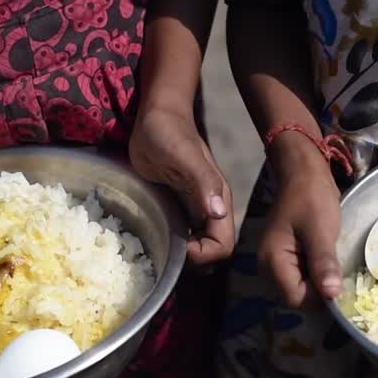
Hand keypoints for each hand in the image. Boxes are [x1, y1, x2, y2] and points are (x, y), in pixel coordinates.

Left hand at [129, 104, 233, 264]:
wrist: (156, 116)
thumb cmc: (168, 131)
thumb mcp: (183, 154)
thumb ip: (203, 180)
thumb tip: (219, 211)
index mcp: (217, 199)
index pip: (223, 245)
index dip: (204, 254)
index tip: (179, 247)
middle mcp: (210, 207)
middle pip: (212, 251)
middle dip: (194, 261)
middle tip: (166, 252)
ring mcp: (194, 208)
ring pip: (197, 246)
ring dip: (182, 256)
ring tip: (158, 250)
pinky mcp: (178, 206)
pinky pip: (181, 235)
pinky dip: (172, 245)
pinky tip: (154, 241)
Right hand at [258, 134, 342, 307]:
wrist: (303, 173)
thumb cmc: (311, 197)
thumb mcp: (321, 230)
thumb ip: (324, 263)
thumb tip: (332, 295)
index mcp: (272, 261)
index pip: (296, 298)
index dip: (319, 296)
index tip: (338, 283)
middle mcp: (268, 267)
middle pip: (297, 296)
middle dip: (319, 289)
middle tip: (338, 270)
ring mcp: (275, 263)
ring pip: (300, 288)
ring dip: (319, 281)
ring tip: (332, 262)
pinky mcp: (285, 258)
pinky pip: (302, 277)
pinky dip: (316, 274)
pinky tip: (326, 260)